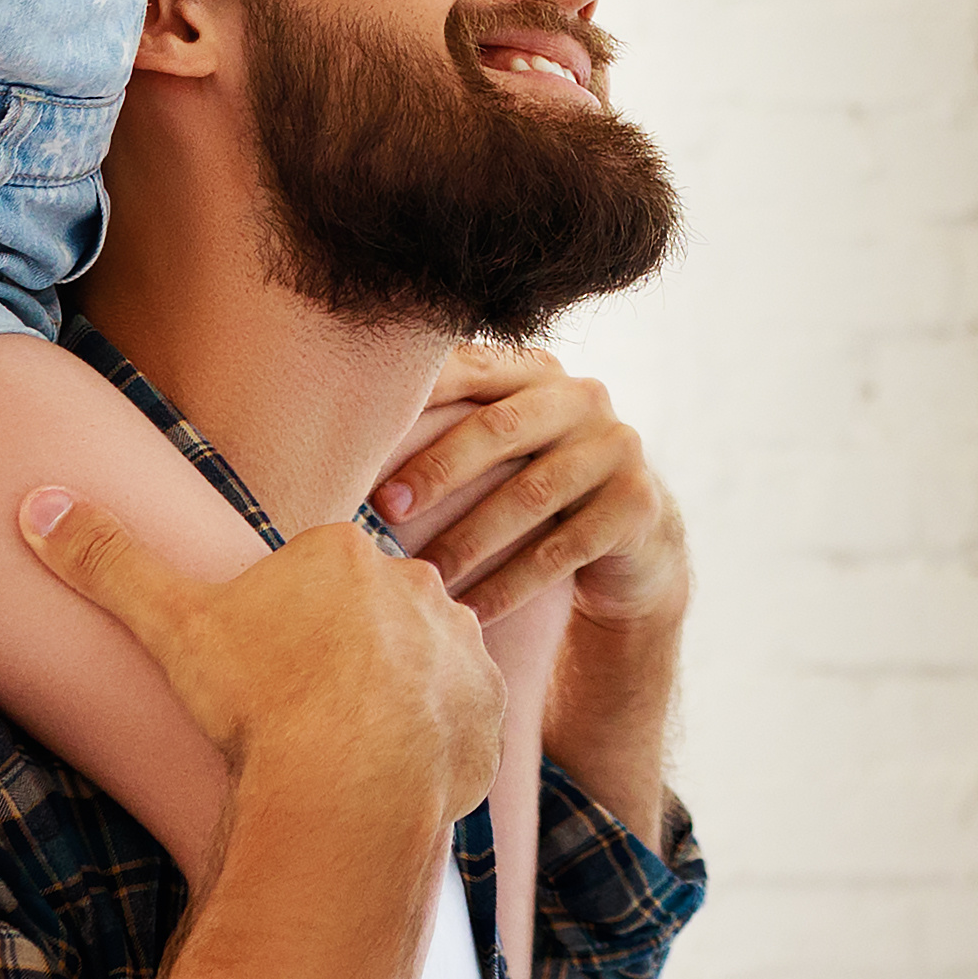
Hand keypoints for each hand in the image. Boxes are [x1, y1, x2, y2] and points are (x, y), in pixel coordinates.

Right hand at [20, 477, 503, 826]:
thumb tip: (36, 505)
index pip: (312, 576)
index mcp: (345, 552)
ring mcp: (462, 648)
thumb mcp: (171, 624)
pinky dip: (432, 741)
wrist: (348, 783)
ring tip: (341, 746)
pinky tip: (389, 771)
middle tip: (296, 710)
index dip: (280, 626)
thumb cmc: (260, 700)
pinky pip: (460, 718)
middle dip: (339, 653)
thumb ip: (108, 562)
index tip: (258, 669)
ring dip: (391, 693)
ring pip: (420, 661)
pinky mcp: (488, 710)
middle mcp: (417, 585)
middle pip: (368, 614)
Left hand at [369, 343, 695, 637]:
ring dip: (470, 541)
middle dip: (436, 471)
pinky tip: (473, 610)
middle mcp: (583, 397)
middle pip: (500, 428)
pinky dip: (511, 584)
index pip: (471, 368)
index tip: (363, 440)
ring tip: (425, 575)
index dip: (416, 398)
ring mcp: (617, 448)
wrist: (632, 534)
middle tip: (385, 511)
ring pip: (531, 496)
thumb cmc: (537, 486)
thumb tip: (340, 441)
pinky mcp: (637, 504)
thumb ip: (451, 425)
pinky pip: (564, 550)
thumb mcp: (505, 446)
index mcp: (537, 370)